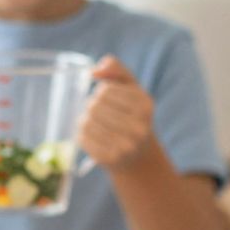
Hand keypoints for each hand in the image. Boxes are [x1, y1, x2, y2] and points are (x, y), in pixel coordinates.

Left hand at [77, 55, 156, 169]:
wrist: (139, 156)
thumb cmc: (133, 116)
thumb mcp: (132, 89)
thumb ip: (117, 70)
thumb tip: (95, 71)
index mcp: (146, 105)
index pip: (106, 89)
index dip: (102, 92)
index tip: (110, 99)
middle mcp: (139, 127)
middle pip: (94, 105)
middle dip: (93, 106)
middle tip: (101, 113)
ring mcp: (125, 145)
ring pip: (86, 122)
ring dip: (86, 120)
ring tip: (97, 124)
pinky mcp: (110, 159)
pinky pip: (83, 139)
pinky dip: (83, 135)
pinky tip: (94, 137)